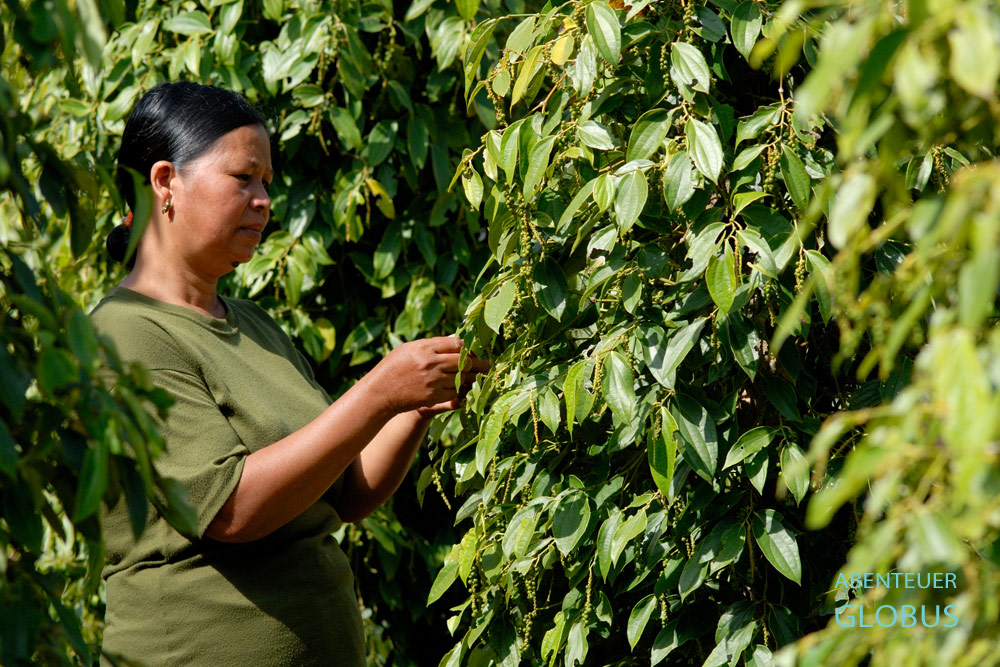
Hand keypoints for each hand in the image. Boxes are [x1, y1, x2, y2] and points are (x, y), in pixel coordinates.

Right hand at [369, 336, 489, 415]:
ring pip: (462, 378)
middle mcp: (431, 362)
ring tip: (474, 377)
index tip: (472, 352)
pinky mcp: (433, 396)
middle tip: (484, 366)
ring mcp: (433, 380)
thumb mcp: (409, 349)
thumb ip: (432, 345)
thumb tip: (456, 341)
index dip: (468, 348)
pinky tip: (460, 389)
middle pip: (464, 361)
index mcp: (425, 347)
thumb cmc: (393, 368)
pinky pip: (455, 392)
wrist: (380, 392)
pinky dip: (459, 391)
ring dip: (469, 378)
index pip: (457, 344)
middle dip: (476, 364)